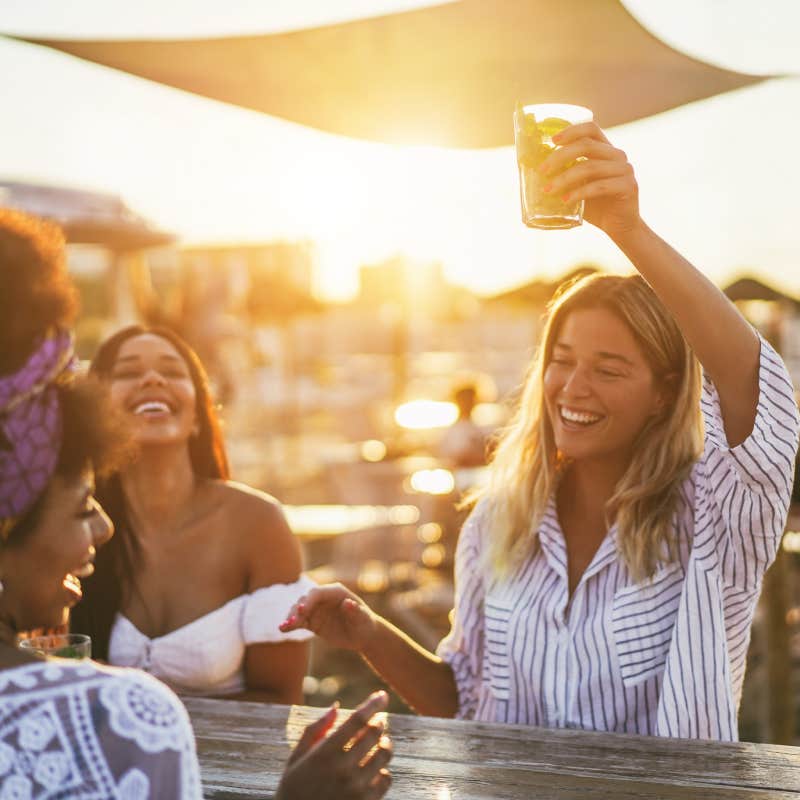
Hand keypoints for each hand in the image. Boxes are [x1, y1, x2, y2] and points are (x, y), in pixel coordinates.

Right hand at [274, 691, 392, 799]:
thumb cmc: (294, 789)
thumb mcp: (297, 758)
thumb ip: (315, 730)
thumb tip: (336, 707)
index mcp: (325, 753)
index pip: (357, 720)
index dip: (372, 704)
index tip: (382, 695)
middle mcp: (343, 769)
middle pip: (374, 734)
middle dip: (379, 723)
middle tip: (378, 721)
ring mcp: (357, 788)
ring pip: (384, 754)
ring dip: (385, 744)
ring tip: (380, 743)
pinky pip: (386, 778)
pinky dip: (384, 769)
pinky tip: (376, 768)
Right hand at [280, 583, 376, 651]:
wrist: (362, 635)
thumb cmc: (364, 623)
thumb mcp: (363, 618)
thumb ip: (355, 611)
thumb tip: (347, 603)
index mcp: (335, 592)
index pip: (317, 593)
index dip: (309, 600)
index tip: (302, 610)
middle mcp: (323, 598)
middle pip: (305, 600)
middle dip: (297, 610)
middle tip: (292, 622)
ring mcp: (316, 609)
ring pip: (298, 610)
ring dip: (291, 617)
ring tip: (284, 627)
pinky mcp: (311, 621)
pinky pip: (298, 621)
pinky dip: (290, 624)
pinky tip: (282, 629)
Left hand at [538, 121, 641, 239]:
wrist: (618, 225)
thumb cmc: (595, 205)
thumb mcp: (577, 186)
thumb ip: (564, 175)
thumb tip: (533, 172)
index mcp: (606, 150)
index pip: (591, 129)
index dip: (571, 131)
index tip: (552, 140)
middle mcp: (617, 155)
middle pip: (586, 146)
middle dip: (560, 157)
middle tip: (542, 171)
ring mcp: (625, 170)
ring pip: (590, 167)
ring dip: (564, 178)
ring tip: (548, 190)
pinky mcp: (628, 186)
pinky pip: (599, 186)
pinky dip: (579, 193)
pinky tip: (565, 200)